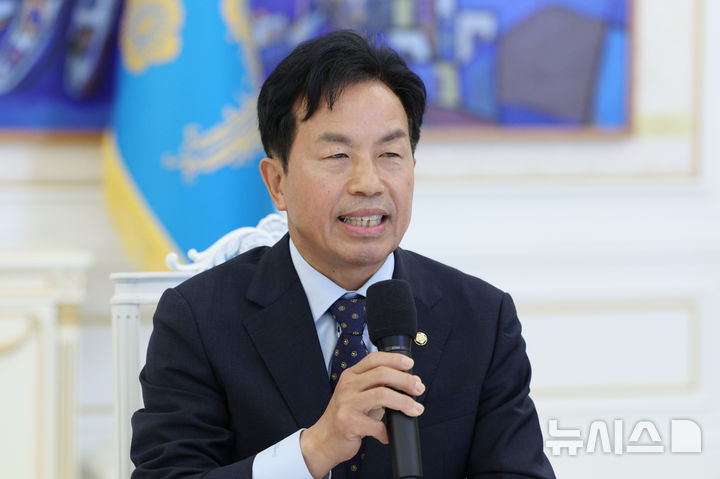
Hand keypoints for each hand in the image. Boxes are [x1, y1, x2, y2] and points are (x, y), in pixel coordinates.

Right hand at [299, 351, 424, 478]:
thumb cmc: (346, 416)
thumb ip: (378, 386)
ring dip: (404, 402)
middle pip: (382, 374)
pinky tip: (388, 435)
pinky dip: (387, 432)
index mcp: (351, 375)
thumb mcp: (359, 395)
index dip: (394, 359)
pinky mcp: (348, 422)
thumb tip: (409, 383)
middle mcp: (347, 386)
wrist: (324, 440)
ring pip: (382, 395)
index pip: (374, 359)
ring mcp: (347, 403)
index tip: (410, 364)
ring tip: (415, 409)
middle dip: (406, 380)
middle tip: (419, 388)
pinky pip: (376, 425)